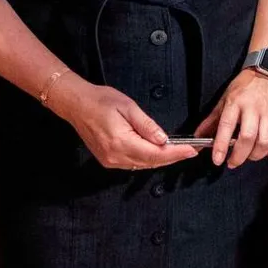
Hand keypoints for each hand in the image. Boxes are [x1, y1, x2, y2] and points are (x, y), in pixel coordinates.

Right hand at [47, 78, 197, 170]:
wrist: (76, 105)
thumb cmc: (100, 101)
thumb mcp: (128, 107)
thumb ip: (147, 125)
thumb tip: (163, 140)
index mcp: (121, 142)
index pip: (155, 153)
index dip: (176, 153)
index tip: (191, 151)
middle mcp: (115, 156)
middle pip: (151, 162)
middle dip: (172, 158)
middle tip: (190, 151)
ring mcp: (111, 161)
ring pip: (143, 165)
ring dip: (161, 160)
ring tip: (178, 151)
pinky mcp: (108, 160)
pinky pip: (133, 164)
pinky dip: (148, 159)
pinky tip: (157, 153)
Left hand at [195, 67, 267, 167]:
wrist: (266, 72)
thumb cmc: (242, 89)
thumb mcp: (223, 100)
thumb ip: (210, 122)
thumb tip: (196, 139)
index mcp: (235, 103)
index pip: (227, 126)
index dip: (221, 146)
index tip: (217, 160)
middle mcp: (254, 108)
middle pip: (248, 137)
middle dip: (239, 156)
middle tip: (232, 162)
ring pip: (266, 141)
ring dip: (256, 155)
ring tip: (249, 156)